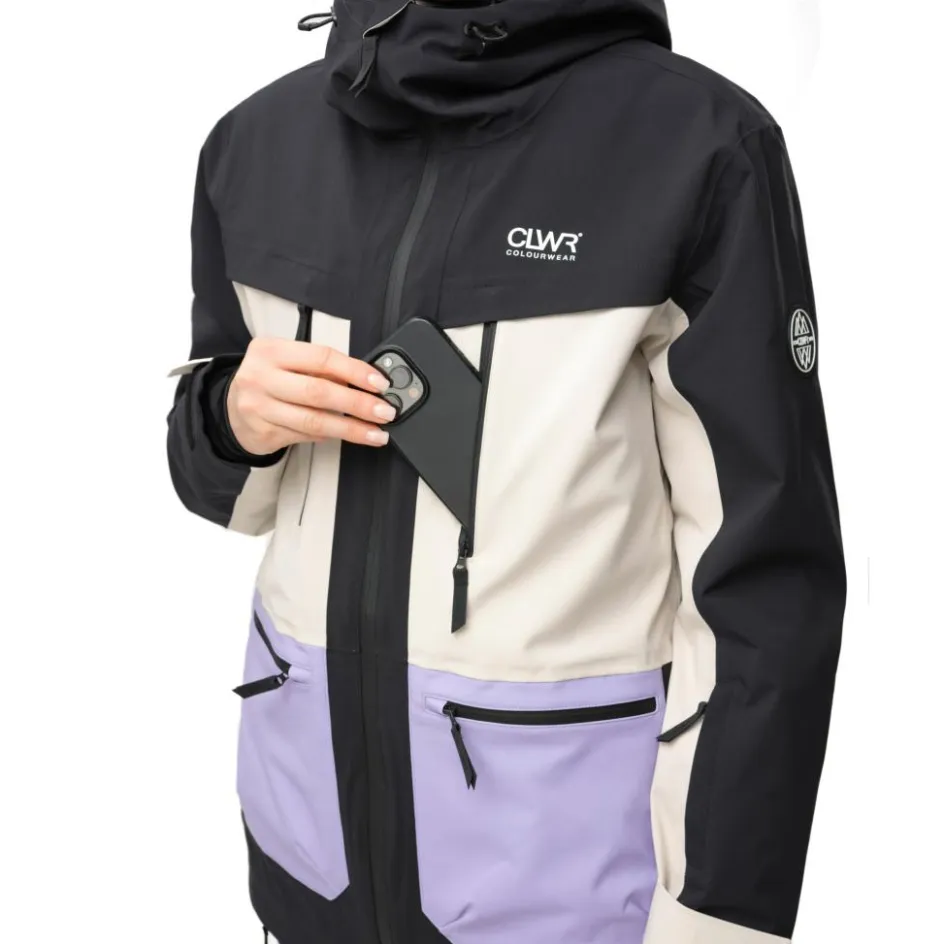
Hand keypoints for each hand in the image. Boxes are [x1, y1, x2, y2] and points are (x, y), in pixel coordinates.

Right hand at [227, 337, 394, 455]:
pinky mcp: (263, 433)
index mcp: (271, 350)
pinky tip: (345, 435)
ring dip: (351, 429)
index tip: (379, 383)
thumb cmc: (268, 380)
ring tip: (375, 432)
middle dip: (358, 404)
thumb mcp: (287, 361)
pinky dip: (330, 436)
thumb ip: (320, 367)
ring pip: (314, 421)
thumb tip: (366, 381)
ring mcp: (259, 407)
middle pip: (319, 392)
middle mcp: (261, 377)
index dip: (355, 371)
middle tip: (384, 411)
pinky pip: (305, 436)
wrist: (230, 409)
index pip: (321, 358)